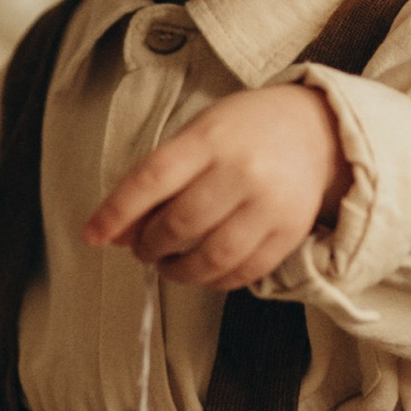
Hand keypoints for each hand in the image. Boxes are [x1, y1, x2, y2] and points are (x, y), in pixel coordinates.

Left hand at [86, 84, 346, 289]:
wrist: (317, 130)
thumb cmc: (244, 132)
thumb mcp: (198, 134)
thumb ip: (158, 178)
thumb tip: (116, 230)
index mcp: (211, 138)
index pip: (152, 179)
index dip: (117, 213)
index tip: (94, 235)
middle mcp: (243, 170)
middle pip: (179, 224)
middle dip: (148, 245)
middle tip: (141, 248)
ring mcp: (270, 205)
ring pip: (210, 257)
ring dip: (177, 271)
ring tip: (168, 264)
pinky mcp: (290, 232)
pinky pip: (243, 272)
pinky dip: (213, 280)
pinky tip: (201, 271)